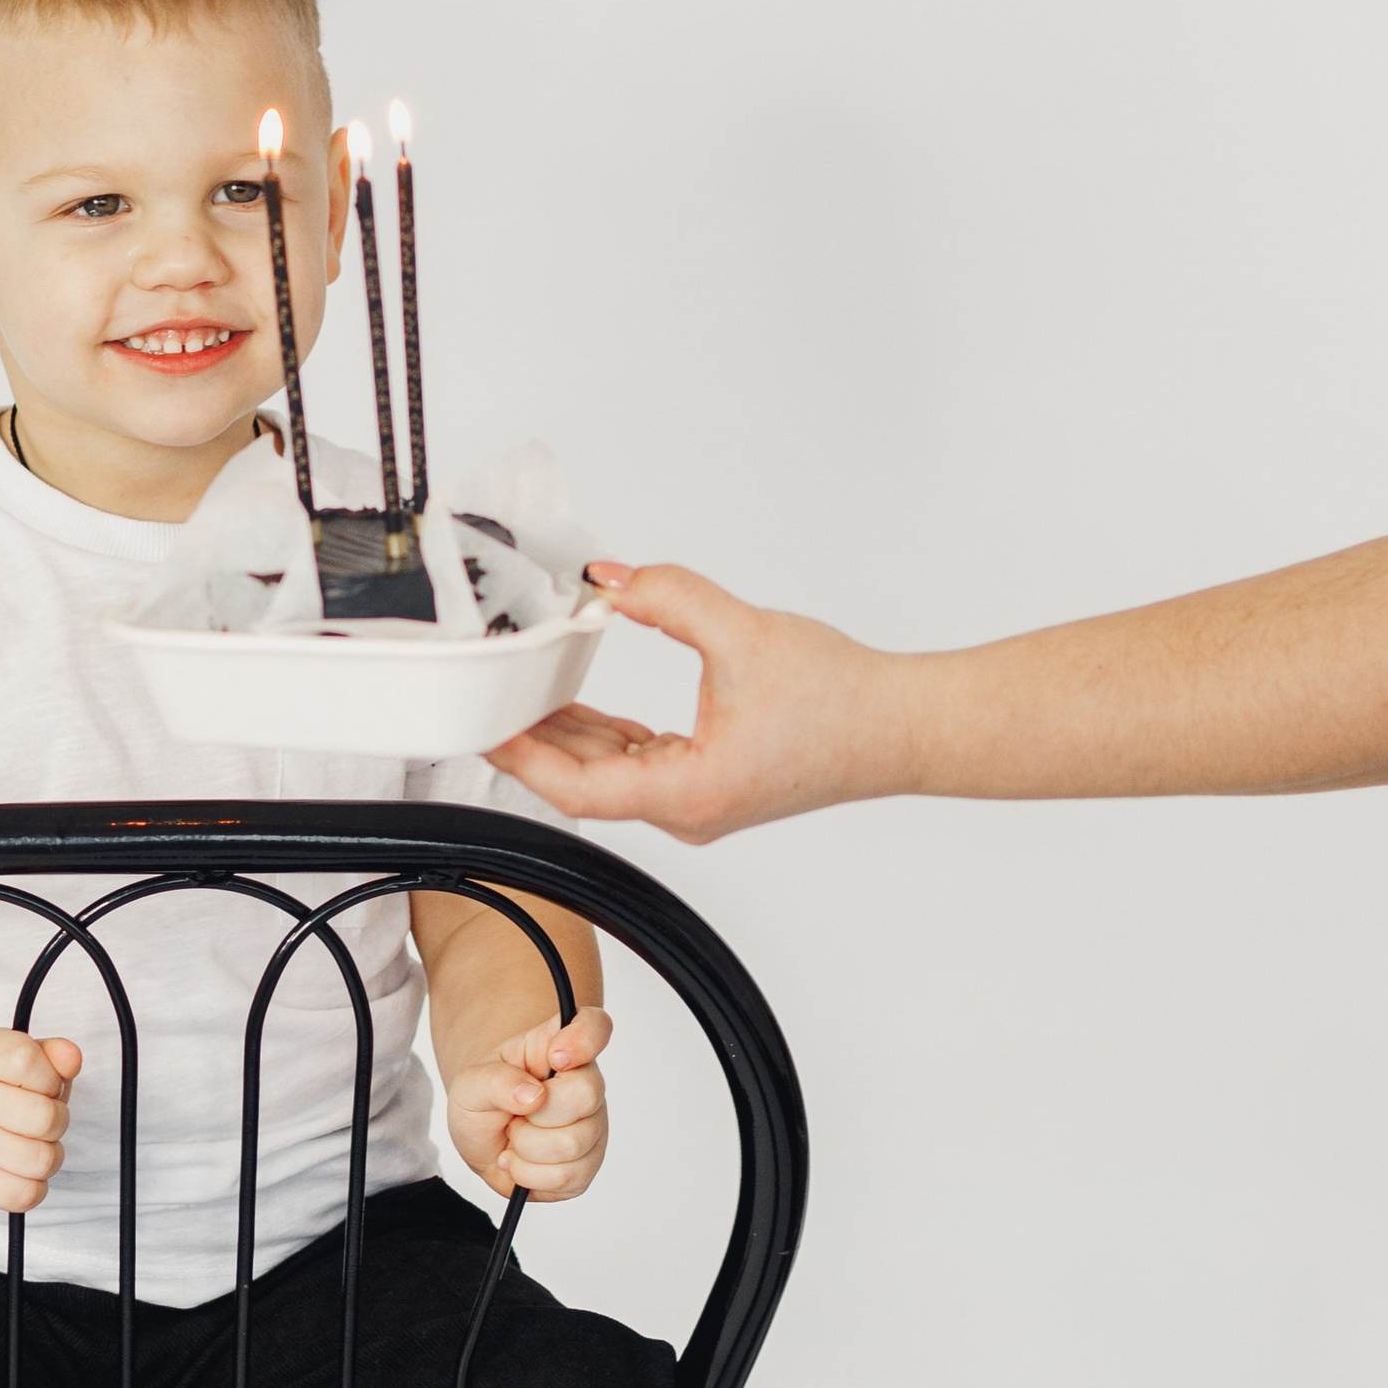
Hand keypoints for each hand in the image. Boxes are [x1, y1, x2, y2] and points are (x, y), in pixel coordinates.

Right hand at [0, 1029, 83, 1212]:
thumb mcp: (20, 1061)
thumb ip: (52, 1055)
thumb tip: (71, 1057)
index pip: (26, 1059)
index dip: (49, 1075)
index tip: (39, 1081)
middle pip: (46, 1117)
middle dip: (57, 1120)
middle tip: (38, 1117)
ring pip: (42, 1160)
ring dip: (49, 1154)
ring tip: (30, 1144)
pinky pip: (27, 1194)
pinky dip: (34, 1186)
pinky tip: (20, 1169)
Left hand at [447, 1006, 612, 1202]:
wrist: (483, 1142)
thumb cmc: (483, 1102)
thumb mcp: (471, 1084)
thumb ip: (496, 1081)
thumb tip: (533, 1095)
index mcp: (558, 1049)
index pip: (594, 1027)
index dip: (584, 1038)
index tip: (556, 1056)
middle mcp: (585, 1085)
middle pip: (586, 1094)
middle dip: (535, 1114)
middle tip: (515, 1115)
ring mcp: (592, 1127)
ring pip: (572, 1143)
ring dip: (527, 1148)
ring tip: (515, 1139)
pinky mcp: (587, 1165)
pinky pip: (569, 1177)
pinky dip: (531, 1175)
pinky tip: (521, 1162)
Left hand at [489, 562, 910, 844]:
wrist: (904, 727)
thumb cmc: (845, 700)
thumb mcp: (745, 634)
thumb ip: (670, 597)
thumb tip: (610, 578)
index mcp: (689, 792)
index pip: (575, 787)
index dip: (521, 755)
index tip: (482, 724)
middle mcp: (687, 809)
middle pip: (583, 781)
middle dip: (532, 738)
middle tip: (487, 695)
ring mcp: (697, 801)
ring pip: (608, 773)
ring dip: (567, 734)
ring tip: (521, 691)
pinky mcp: (710, 782)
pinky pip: (637, 763)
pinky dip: (605, 734)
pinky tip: (578, 705)